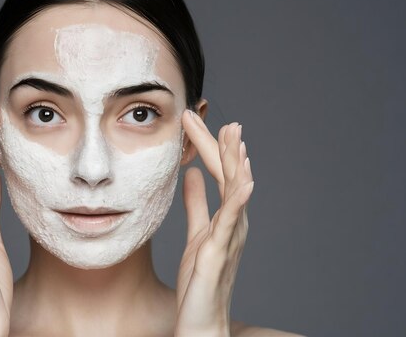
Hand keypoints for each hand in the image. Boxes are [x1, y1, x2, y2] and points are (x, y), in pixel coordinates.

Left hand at [175, 110, 253, 335]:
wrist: (200, 318)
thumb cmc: (200, 279)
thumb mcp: (195, 233)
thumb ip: (196, 204)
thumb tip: (191, 175)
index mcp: (225, 216)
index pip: (219, 174)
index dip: (210, 147)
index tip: (200, 122)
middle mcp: (234, 222)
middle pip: (229, 176)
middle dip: (223, 146)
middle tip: (221, 118)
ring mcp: (230, 236)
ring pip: (236, 192)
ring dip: (235, 163)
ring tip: (235, 137)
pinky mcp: (220, 250)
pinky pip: (231, 221)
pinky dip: (238, 199)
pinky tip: (242, 180)